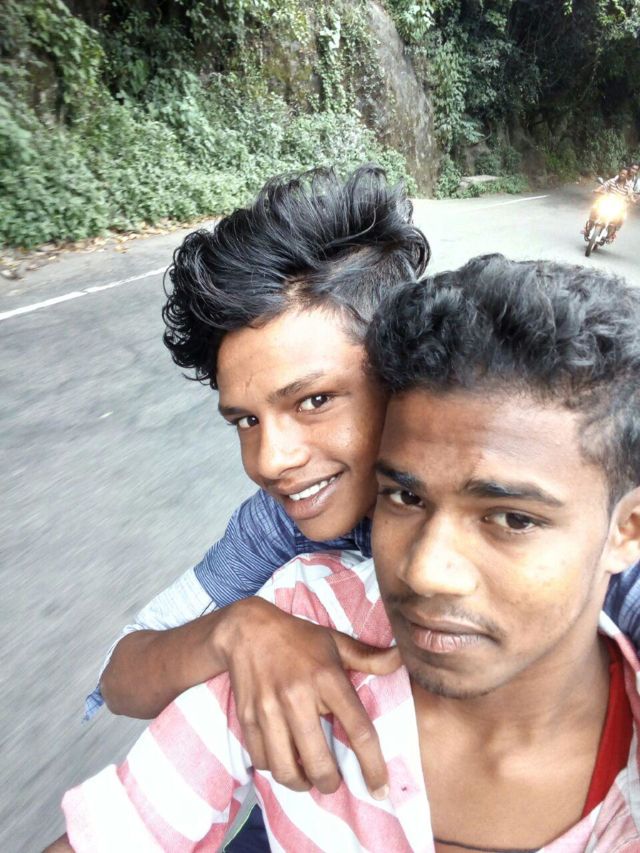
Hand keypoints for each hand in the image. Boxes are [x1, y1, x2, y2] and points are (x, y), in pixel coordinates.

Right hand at [214, 597, 400, 797]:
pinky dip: (275, 769)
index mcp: (327, 678)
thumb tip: (401, 658)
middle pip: (320, 762)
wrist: (247, 629)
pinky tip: (285, 761)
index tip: (380, 789)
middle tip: (335, 781)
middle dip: (331, 783)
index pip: (359, 731)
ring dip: (302, 783)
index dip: (373, 766)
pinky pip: (262, 760)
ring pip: (287, 769)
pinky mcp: (247, 717)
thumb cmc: (299, 638)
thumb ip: (369, 658)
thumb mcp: (336, 642)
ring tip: (309, 779)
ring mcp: (269, 709)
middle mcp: (298, 696)